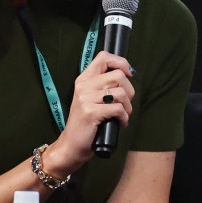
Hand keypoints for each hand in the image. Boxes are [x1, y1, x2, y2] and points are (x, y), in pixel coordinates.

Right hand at [45, 51, 135, 173]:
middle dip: (130, 91)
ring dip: (128, 107)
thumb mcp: (91, 99)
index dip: (121, 62)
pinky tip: (120, 123)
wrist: (71, 145)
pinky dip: (124, 118)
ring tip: (122, 115)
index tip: (128, 74)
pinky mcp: (90, 112)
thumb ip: (104, 86)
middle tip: (125, 104)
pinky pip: (118, 109)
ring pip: (121, 93)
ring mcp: (86, 99)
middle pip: (118, 75)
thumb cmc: (86, 123)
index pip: (104, 57)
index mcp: (83, 79)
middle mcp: (83, 86)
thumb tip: (127, 74)